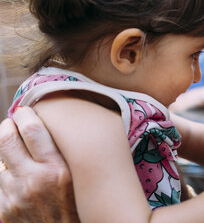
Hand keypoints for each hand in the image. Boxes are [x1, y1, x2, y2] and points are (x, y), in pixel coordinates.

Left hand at [0, 107, 79, 222]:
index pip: (33, 130)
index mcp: (57, 169)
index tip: (24, 111)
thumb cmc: (77, 210)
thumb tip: (46, 132)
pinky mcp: (4, 210)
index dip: (25, 115)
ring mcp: (15, 196)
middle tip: (11, 124)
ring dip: (5, 156)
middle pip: (6, 140)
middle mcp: (34, 180)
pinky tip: (15, 180)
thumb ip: (62, 158)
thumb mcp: (78, 180)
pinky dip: (5, 179)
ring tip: (16, 155)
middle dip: (6, 127)